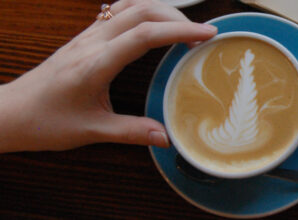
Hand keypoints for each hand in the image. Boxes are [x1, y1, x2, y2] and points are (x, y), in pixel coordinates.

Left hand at [0, 0, 216, 152]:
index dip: (180, 31)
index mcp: (96, 64)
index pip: (145, 35)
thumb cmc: (45, 121)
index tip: (207, 34)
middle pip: (141, 11)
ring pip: (129, 6)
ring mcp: (87, 37)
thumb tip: (167, 137)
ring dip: (160, 10)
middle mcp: (92, 43)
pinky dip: (142, 12)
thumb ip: (132, 132)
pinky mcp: (84, 38)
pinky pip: (117, 12)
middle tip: (202, 34)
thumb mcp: (91, 131)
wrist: (8, 113)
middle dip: (177, 17)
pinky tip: (153, 25)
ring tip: (182, 27)